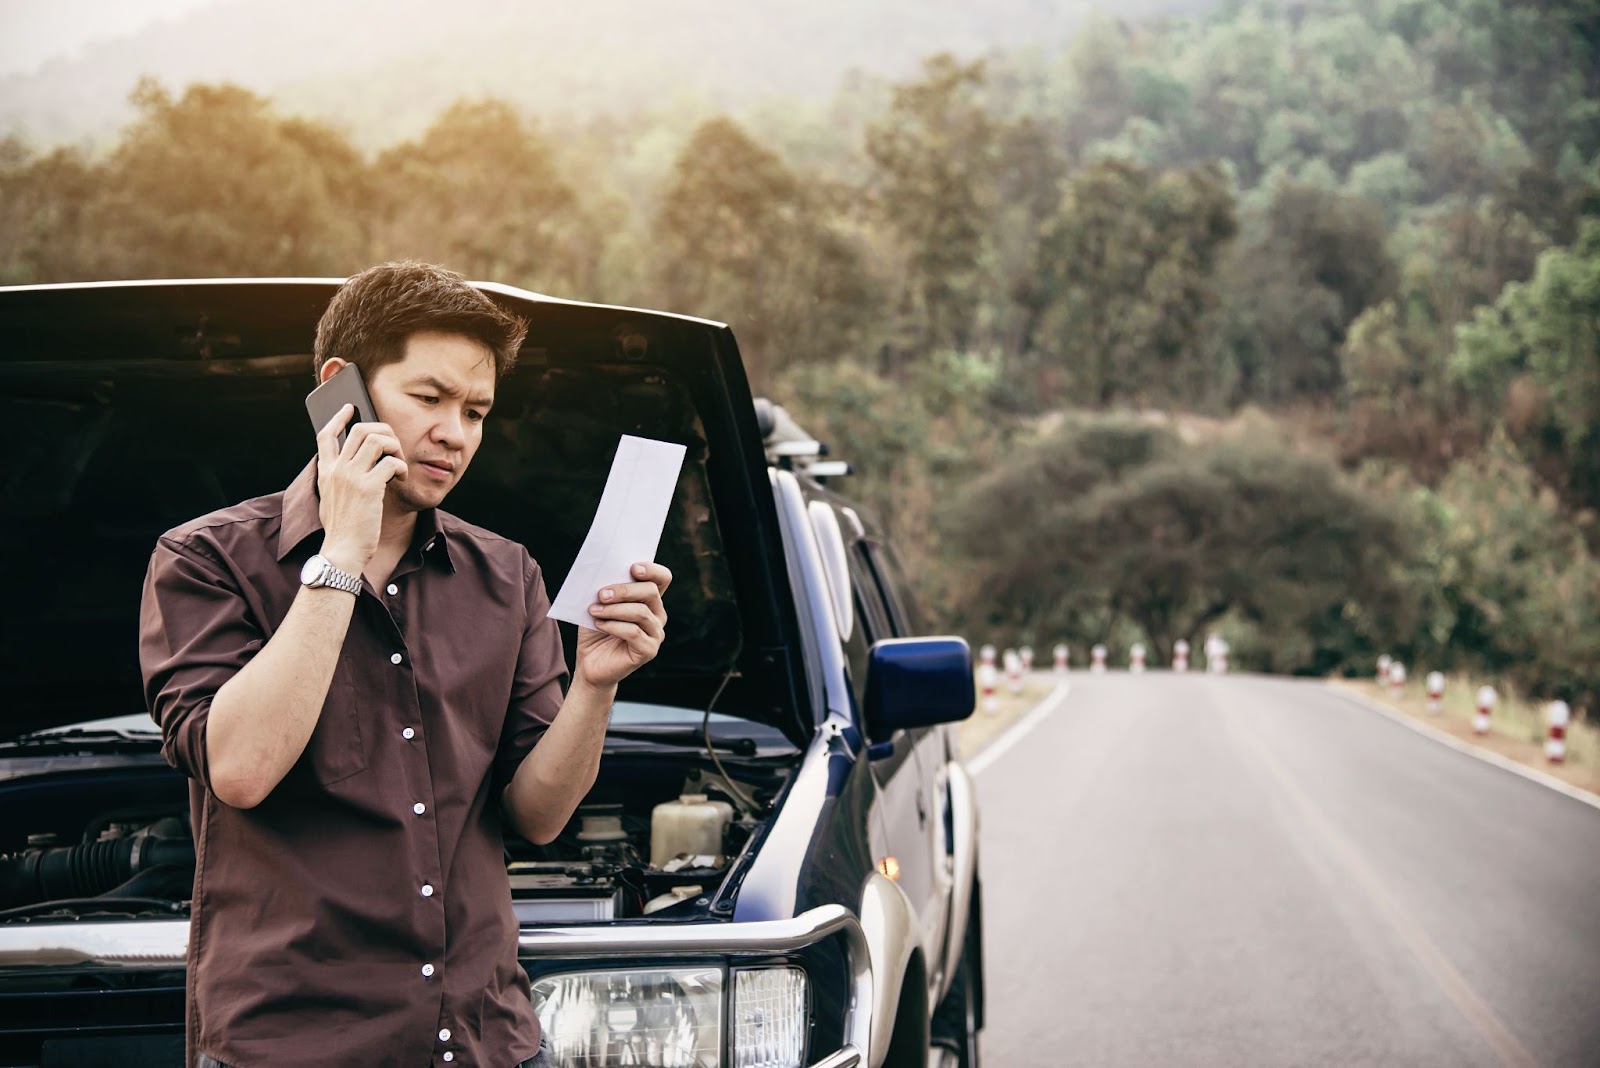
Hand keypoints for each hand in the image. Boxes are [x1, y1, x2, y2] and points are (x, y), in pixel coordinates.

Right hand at [315, 404, 406, 572]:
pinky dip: (400, 466)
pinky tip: (401, 476)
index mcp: (325, 471)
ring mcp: (351, 477)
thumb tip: (349, 465)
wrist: (342, 551)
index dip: (339, 417)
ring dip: (394, 446)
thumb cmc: (342, 529)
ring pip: (377, 440)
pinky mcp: (369, 487)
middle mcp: (336, 469)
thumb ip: (336, 480)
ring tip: (398, 462)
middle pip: (359, 430)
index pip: (326, 434)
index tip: (350, 408)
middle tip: (393, 444)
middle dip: (382, 430)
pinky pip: (391, 462)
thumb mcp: (330, 499)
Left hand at [575, 562, 671, 688]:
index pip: (662, 578)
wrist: (590, 664)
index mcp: (649, 600)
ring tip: (594, 610)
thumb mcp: (598, 605)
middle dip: (625, 590)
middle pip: (650, 591)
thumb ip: (605, 590)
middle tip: (602, 594)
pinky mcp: (649, 650)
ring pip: (641, 612)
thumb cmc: (595, 631)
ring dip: (615, 609)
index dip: (652, 570)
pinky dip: (614, 626)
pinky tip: (600, 624)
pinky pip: (634, 632)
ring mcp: (656, 634)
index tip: (633, 568)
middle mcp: (657, 615)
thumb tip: (602, 574)